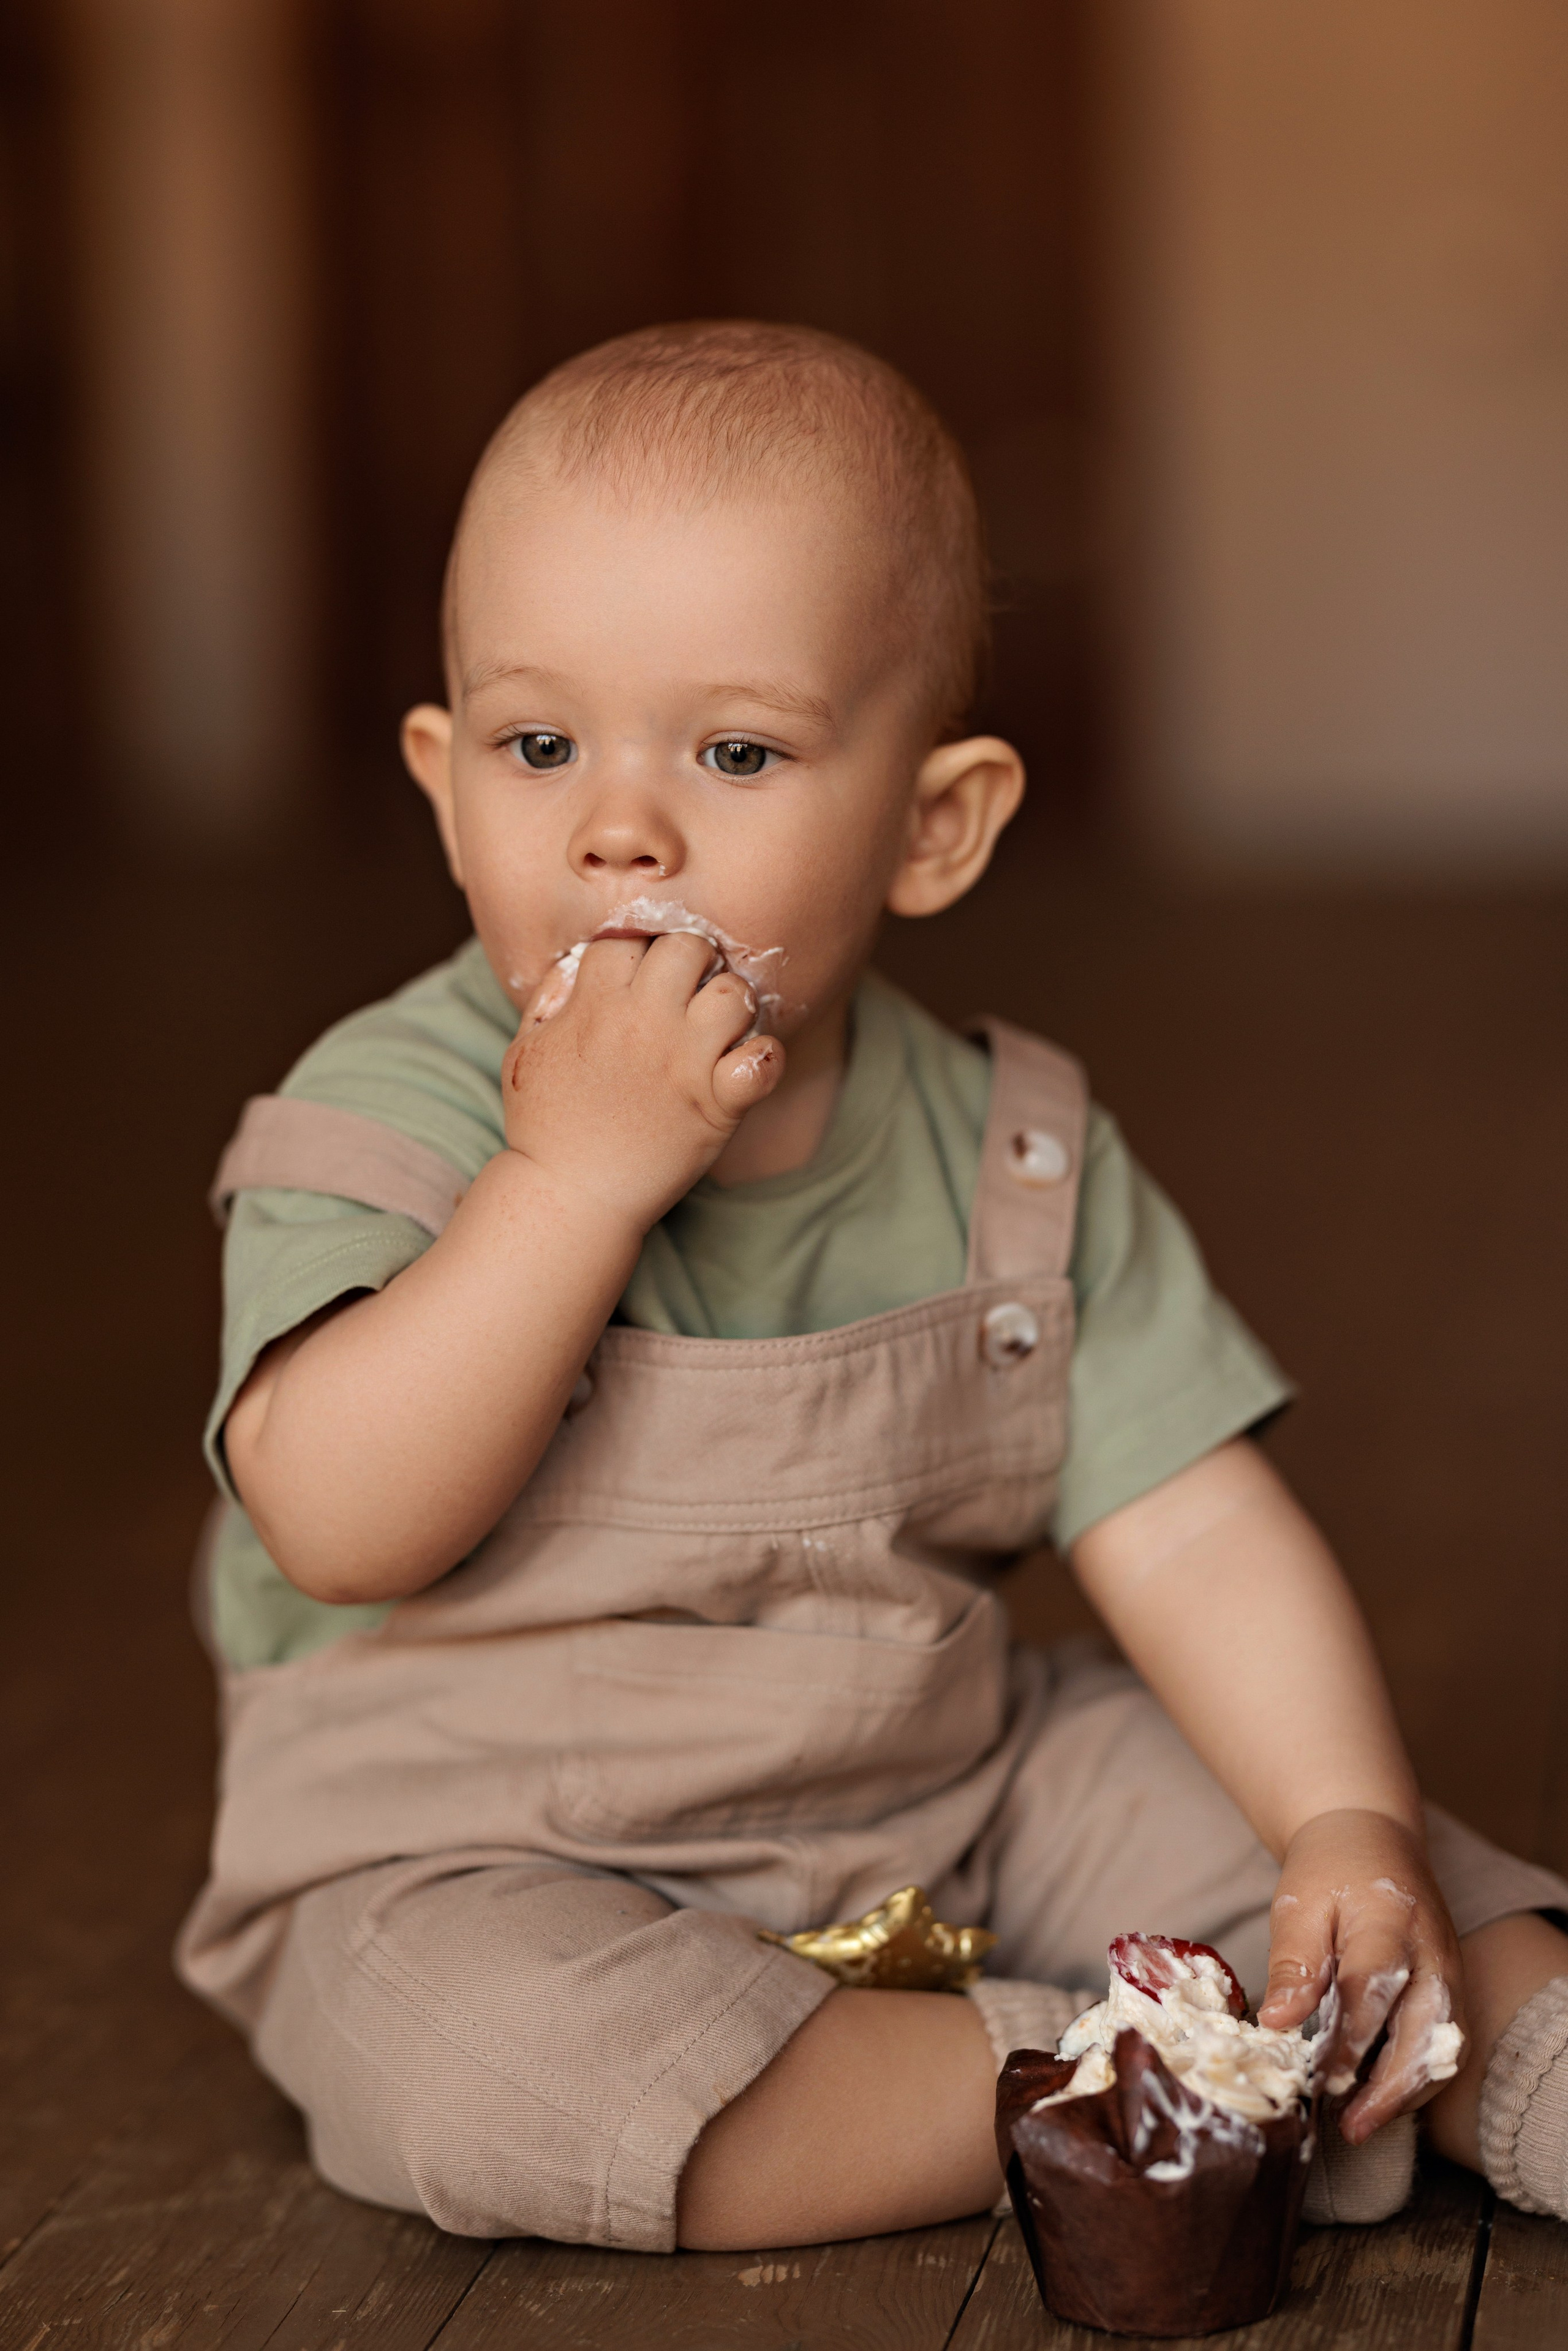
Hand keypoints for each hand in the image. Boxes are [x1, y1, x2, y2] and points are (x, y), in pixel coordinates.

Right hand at [501, 931, 783, 1229]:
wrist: (571, 1197)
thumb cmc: (544, 1125)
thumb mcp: (526, 1050)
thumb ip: (549, 999)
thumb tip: (575, 965)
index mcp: (594, 1005)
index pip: (627, 938)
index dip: (638, 951)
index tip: (642, 978)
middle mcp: (642, 1023)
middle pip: (687, 947)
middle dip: (692, 961)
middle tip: (689, 994)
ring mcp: (683, 1062)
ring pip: (735, 993)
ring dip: (734, 1004)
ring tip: (719, 1029)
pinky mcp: (716, 1104)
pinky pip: (764, 1061)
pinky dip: (765, 1060)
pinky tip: (746, 1067)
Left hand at [1259, 1808, 1466, 2142]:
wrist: (1371, 1837)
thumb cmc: (1329, 1870)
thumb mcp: (1299, 1905)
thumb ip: (1293, 1964)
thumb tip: (1275, 2023)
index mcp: (1389, 1920)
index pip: (1374, 1990)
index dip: (1351, 2040)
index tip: (1322, 2079)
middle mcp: (1431, 1950)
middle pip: (1426, 2029)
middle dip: (1392, 2086)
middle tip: (1353, 2125)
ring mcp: (1448, 1969)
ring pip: (1444, 2045)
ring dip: (1408, 2091)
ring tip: (1364, 2123)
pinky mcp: (1450, 1985)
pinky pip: (1444, 2041)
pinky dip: (1417, 2075)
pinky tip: (1381, 2097)